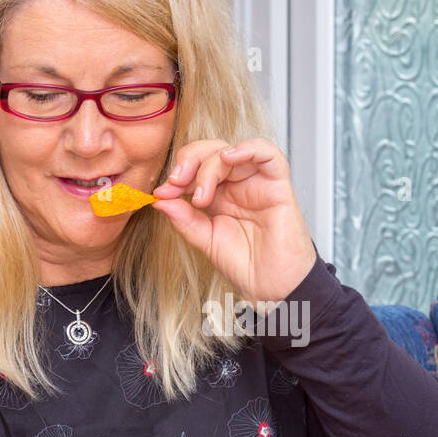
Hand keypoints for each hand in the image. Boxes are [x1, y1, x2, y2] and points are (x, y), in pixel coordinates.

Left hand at [152, 138, 317, 303]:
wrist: (273, 288)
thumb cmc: (247, 267)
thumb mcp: (205, 241)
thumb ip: (184, 219)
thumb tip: (159, 200)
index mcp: (219, 196)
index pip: (195, 168)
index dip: (177, 175)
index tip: (162, 192)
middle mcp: (237, 185)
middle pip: (211, 152)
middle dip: (189, 162)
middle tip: (177, 183)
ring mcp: (257, 183)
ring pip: (232, 151)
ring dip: (210, 164)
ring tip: (201, 192)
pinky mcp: (278, 186)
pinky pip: (269, 154)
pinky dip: (249, 148)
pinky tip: (229, 157)